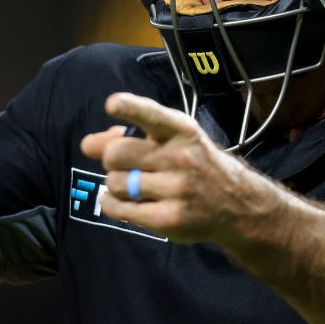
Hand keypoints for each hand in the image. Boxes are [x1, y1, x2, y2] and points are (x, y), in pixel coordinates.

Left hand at [80, 92, 281, 244]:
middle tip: (126, 165)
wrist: (235, 204)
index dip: (130, 108)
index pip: (152, 115)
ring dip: (116, 185)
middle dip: (111, 160)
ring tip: (134, 186)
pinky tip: (125, 201)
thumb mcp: (171, 140)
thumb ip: (129, 136)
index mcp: (181, 130)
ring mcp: (177, 190)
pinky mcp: (169, 219)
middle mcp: (180, 158)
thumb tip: (89, 144)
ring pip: (115, 183)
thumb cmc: (193, 164)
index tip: (113, 104)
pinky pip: (118, 208)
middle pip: (116, 153)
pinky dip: (112, 204)